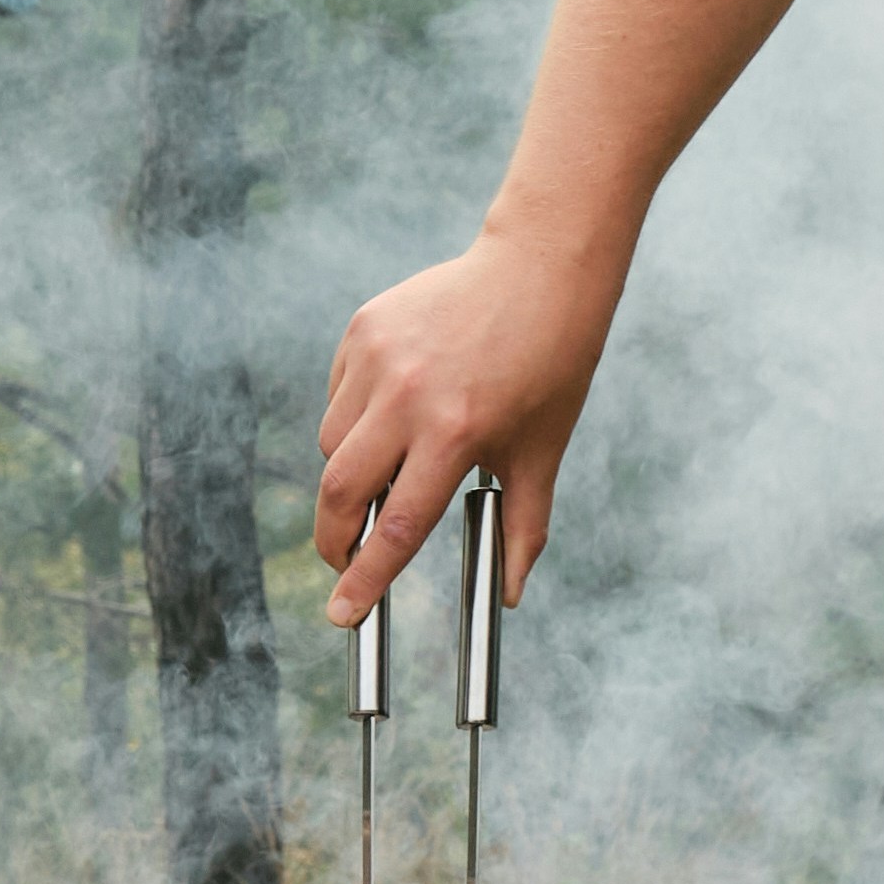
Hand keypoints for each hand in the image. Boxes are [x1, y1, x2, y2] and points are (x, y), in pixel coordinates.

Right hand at [308, 232, 625, 625]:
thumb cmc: (551, 364)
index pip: (395, 527)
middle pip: (340, 492)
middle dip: (333, 540)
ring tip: (394, 465)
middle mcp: (408, 396)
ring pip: (332, 445)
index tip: (342, 615)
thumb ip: (524, 526)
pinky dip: (354, 421)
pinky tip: (395, 410)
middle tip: (344, 558)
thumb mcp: (542, 451)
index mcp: (455, 434)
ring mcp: (379, 358)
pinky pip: (338, 397)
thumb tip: (512, 595)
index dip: (364, 580)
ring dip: (348, 474)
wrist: (539, 268)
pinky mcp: (364, 328)